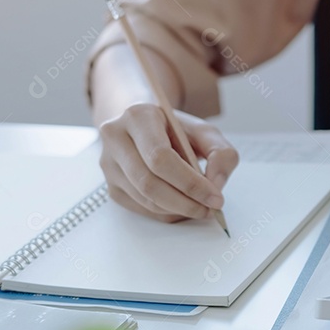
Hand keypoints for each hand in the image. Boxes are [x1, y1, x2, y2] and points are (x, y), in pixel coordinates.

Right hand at [98, 103, 238, 221]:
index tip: (215, 197)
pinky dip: (167, 213)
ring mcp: (108, 164)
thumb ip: (221, 153)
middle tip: (210, 209)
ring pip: (145, 200)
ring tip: (200, 206)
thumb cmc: (174, 129)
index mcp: (138, 116)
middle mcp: (116, 138)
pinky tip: (182, 205)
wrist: (143, 128)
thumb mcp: (204, 132)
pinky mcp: (111, 186)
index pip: (160, 157)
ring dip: (178, 210)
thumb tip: (216, 185)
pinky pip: (141, 209)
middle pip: (149, 183)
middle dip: (185, 202)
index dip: (190, 183)